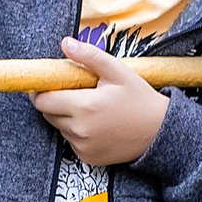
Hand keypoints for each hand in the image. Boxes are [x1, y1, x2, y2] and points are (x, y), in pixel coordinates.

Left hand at [35, 36, 168, 165]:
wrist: (160, 132)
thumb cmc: (140, 100)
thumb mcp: (117, 71)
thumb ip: (89, 55)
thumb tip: (65, 43)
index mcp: (84, 106)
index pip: (42, 100)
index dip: (41, 91)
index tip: (48, 84)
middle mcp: (80, 130)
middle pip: (48, 114)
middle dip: (55, 102)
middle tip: (76, 94)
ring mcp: (83, 146)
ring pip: (60, 128)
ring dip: (67, 118)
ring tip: (91, 110)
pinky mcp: (88, 158)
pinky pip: (72, 142)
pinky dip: (78, 133)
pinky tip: (97, 125)